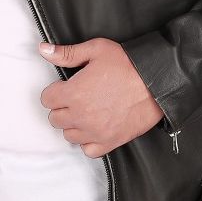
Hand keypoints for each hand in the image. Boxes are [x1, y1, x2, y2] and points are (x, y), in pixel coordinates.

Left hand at [37, 37, 164, 157]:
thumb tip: (44, 50)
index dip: (55, 90)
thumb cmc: (128, 64)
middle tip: (77, 97)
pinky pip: (88, 150)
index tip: (66, 86)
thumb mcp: (95, 50)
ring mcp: (95, 131)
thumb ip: (66, 53)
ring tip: (86, 111)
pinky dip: (88, 141)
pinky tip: (95, 127)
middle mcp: (81, 116)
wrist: (157, 82)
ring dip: (74, 124)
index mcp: (74, 93)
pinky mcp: (111, 142)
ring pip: (69, 135)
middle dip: (62, 107)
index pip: (47, 99)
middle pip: (55, 118)